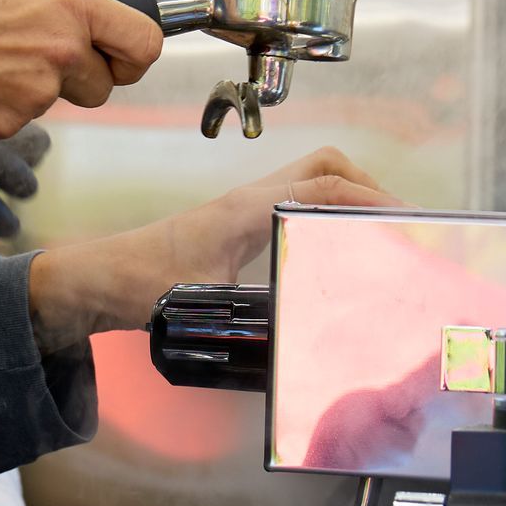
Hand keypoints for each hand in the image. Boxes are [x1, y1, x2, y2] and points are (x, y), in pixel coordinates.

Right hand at [0, 0, 159, 138]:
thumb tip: (62, 15)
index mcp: (66, 3)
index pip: (143, 43)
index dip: (134, 53)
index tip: (121, 54)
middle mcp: (60, 52)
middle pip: (102, 85)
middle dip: (76, 76)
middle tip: (30, 54)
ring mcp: (33, 94)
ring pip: (50, 101)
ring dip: (27, 87)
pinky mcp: (2, 124)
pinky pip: (13, 118)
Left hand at [26, 146, 388, 344]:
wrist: (100, 279)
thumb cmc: (143, 286)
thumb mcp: (207, 304)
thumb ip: (255, 318)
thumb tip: (304, 338)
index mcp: (248, 208)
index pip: (323, 184)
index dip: (369, 200)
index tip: (405, 221)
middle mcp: (250, 198)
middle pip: (326, 167)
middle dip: (369, 187)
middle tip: (400, 225)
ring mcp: (245, 207)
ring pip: (312, 180)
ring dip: (350, 196)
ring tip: (381, 233)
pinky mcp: (239, 223)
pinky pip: (295, 200)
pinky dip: (326, 209)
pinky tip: (336, 244)